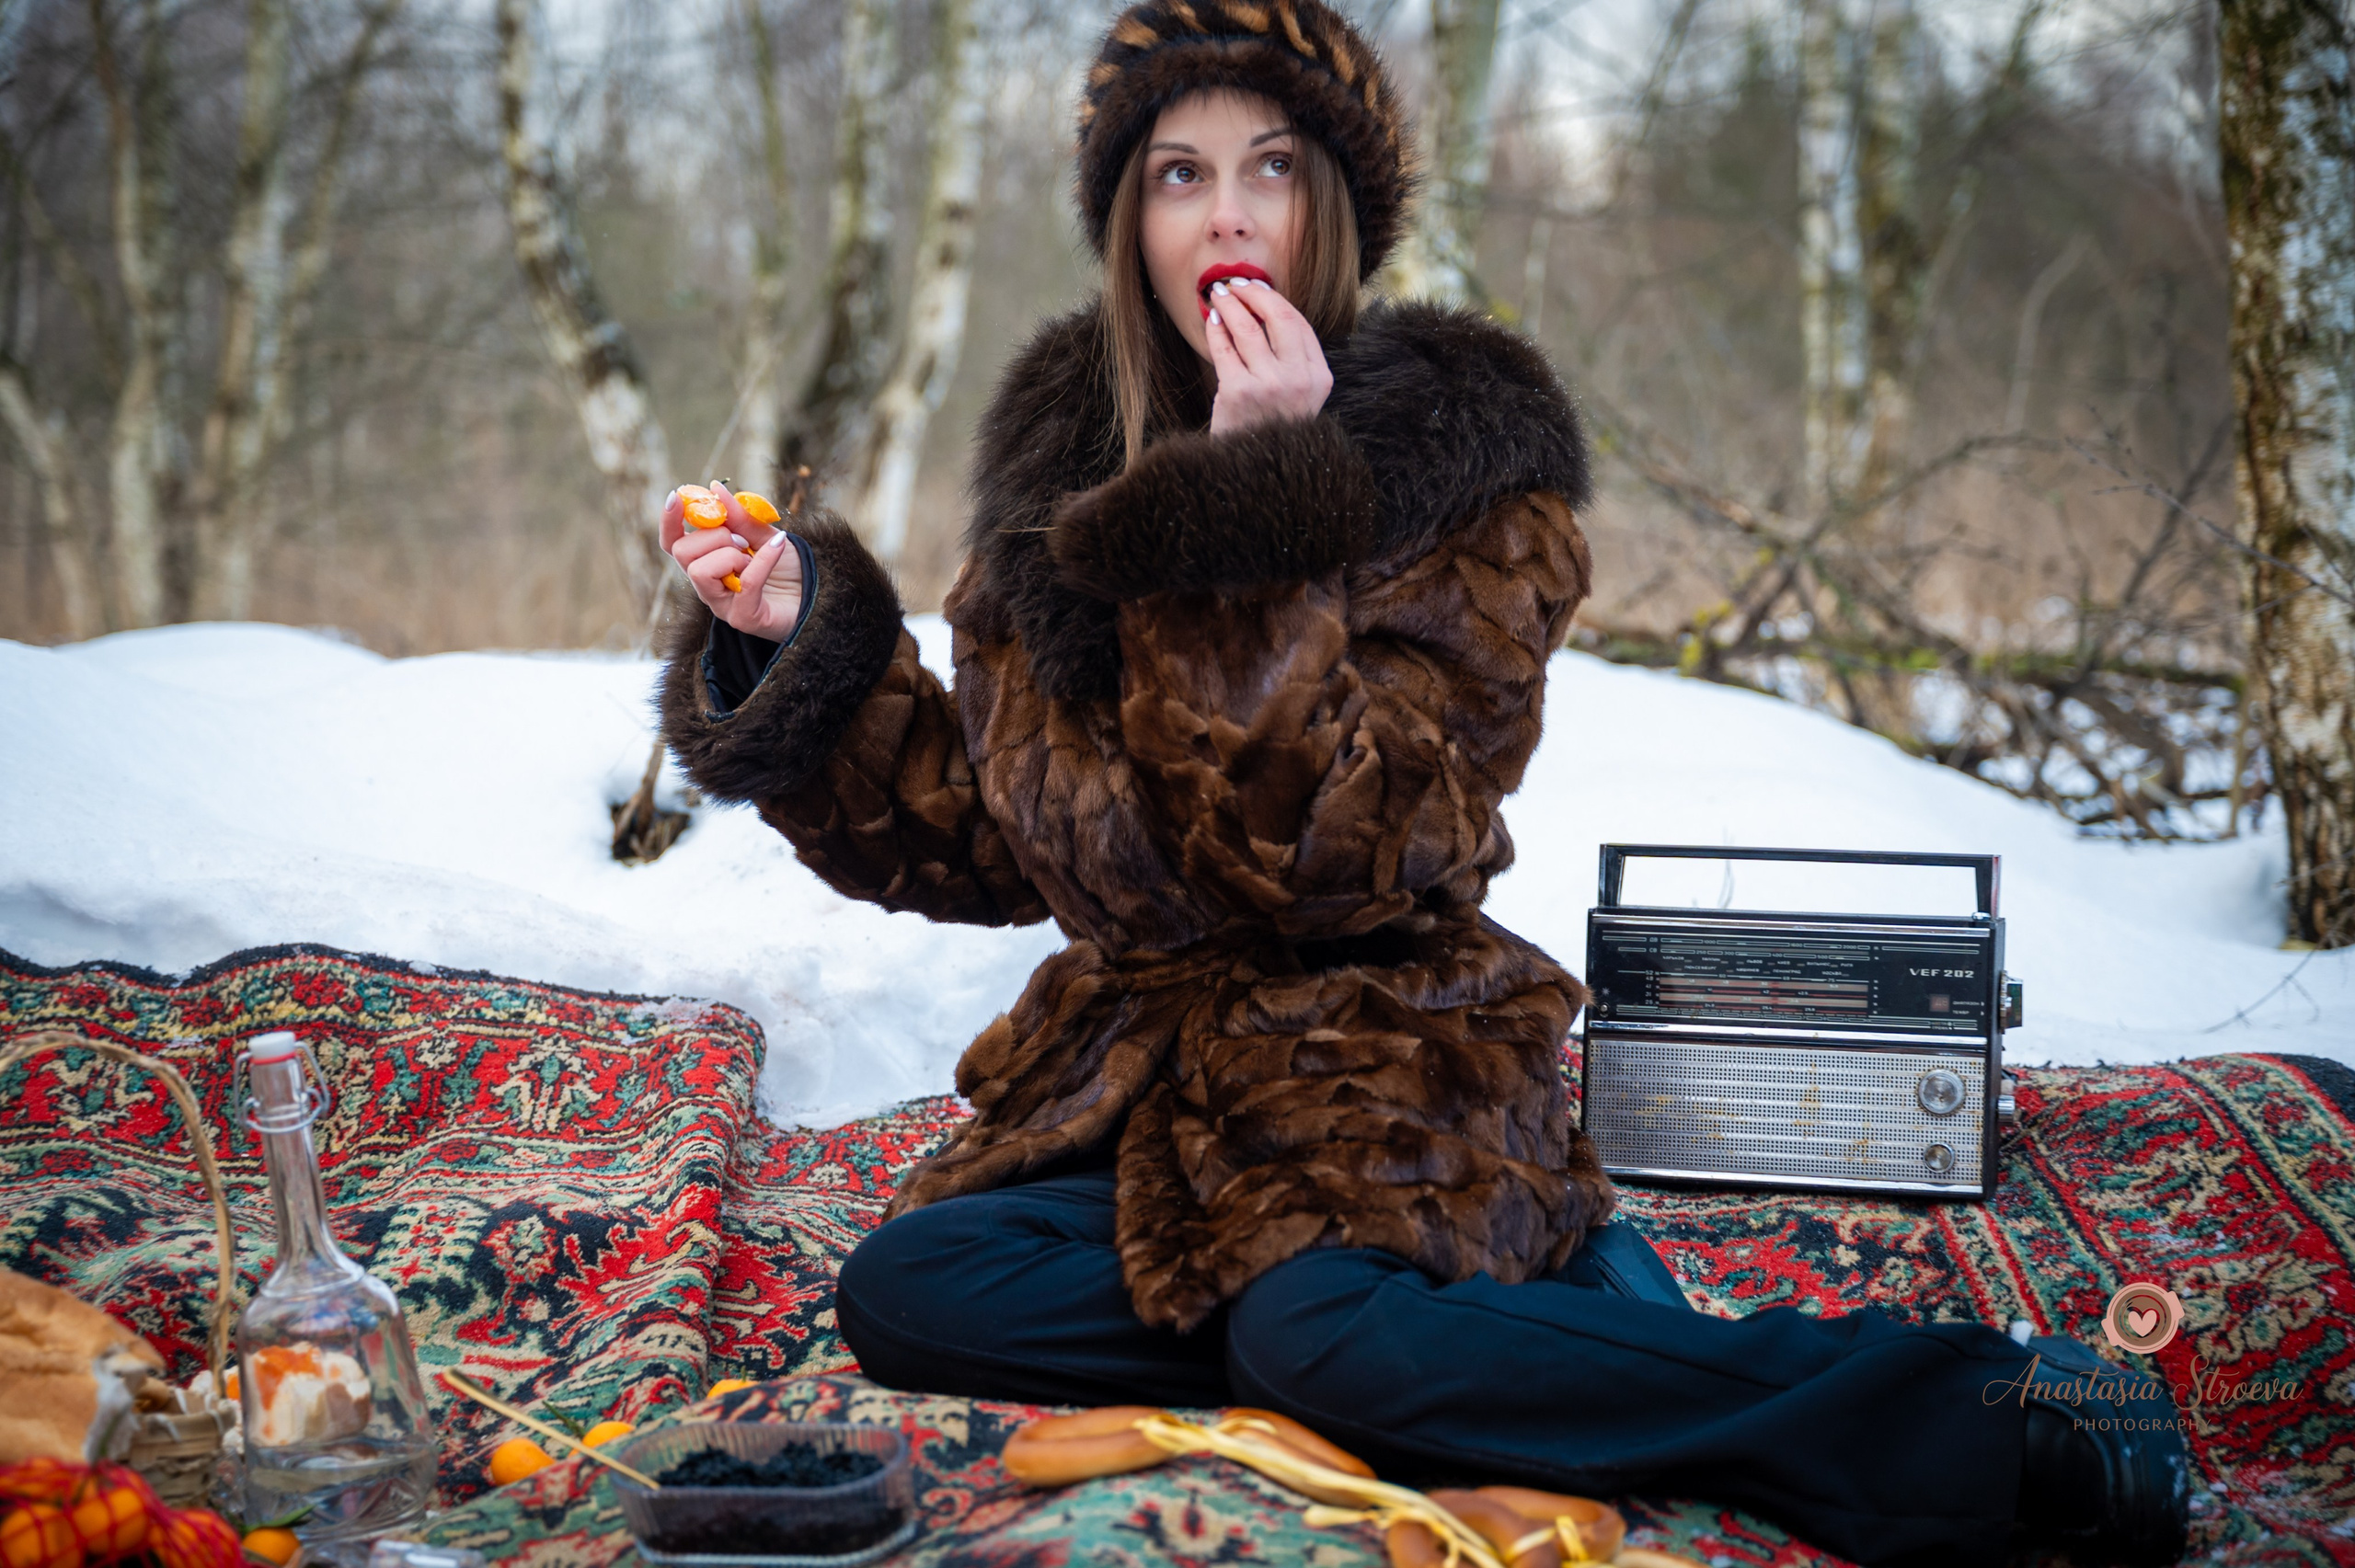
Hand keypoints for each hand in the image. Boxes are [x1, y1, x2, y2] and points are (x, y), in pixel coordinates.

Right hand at [659, 480, 803, 638]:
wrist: (819, 595)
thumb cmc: (788, 569)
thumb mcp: (764, 535)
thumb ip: (740, 517)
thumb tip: (714, 488)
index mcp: (707, 563)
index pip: (672, 543)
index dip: (668, 521)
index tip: (675, 497)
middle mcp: (708, 586)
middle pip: (682, 553)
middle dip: (713, 536)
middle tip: (742, 540)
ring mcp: (723, 605)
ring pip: (699, 571)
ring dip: (729, 555)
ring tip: (751, 557)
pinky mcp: (744, 618)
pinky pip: (745, 584)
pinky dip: (763, 560)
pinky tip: (778, 546)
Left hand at [1204, 279, 1332, 435]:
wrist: (1253, 472)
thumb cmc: (1271, 429)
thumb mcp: (1298, 396)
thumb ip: (1292, 359)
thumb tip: (1264, 307)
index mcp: (1319, 378)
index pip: (1299, 324)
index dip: (1275, 300)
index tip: (1258, 288)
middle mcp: (1299, 380)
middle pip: (1278, 317)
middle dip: (1254, 293)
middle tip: (1236, 284)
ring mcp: (1269, 386)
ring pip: (1248, 328)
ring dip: (1230, 305)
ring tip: (1218, 295)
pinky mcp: (1239, 392)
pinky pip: (1224, 348)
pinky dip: (1215, 329)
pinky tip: (1212, 321)